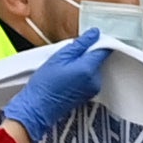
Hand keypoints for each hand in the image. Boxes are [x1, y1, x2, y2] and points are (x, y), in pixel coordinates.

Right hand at [2, 26, 105, 142]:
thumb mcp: (59, 57)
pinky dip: (81, 74)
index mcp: (89, 69)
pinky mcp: (88, 94)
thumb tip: (94, 34)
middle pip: (98, 59)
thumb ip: (80, 44)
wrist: (38, 108)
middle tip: (68, 56)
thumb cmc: (44, 84)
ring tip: (65, 68)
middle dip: (86, 54)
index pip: (104, 49)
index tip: (88, 39)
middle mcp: (95, 80)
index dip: (98, 41)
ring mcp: (93, 89)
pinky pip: (89, 78)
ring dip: (83, 64)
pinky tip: (67, 77)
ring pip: (93, 68)